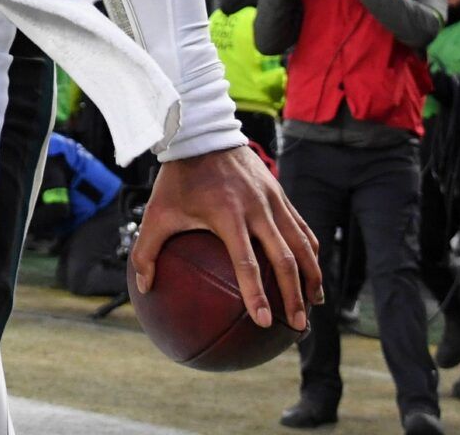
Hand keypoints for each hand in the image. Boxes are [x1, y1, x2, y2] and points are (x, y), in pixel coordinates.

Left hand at [131, 145, 321, 332]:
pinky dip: (310, 251)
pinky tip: (312, 271)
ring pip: (302, 243)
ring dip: (312, 276)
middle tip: (297, 325)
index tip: (262, 321)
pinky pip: (302, 227)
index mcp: (227, 214)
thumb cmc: (177, 177)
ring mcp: (273, 199)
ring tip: (315, 303)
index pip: (247, 262)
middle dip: (294, 295)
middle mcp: (257, 207)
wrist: (203, 133)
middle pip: (285, 258)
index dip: (256, 293)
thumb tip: (143, 287)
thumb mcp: (157, 212)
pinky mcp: (280, 193)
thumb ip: (146, 249)